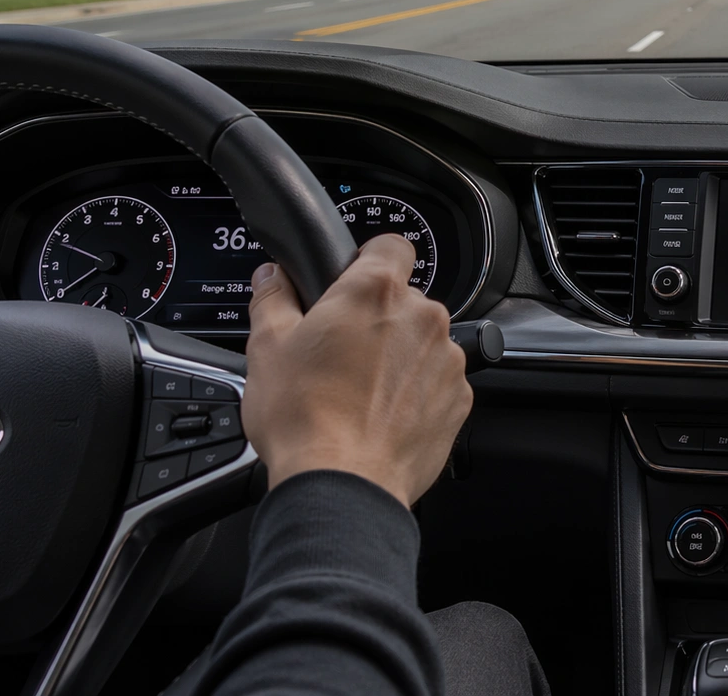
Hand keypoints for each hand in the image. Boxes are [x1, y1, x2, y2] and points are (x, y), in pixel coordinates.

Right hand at [242, 234, 471, 506]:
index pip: (391, 245)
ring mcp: (447, 358)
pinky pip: (438, 380)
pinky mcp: (459, 397)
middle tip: (341, 350)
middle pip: (405, 299)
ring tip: (359, 390)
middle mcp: (422, 317)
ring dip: (399, 356)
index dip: (370, 258)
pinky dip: (417, 391)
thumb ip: (274, 299)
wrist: (342, 483)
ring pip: (423, 342)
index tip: (354, 277)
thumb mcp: (267, 348)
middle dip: (377, 318)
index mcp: (375, 292)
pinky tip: (382, 413)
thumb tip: (273, 277)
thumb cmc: (305, 418)